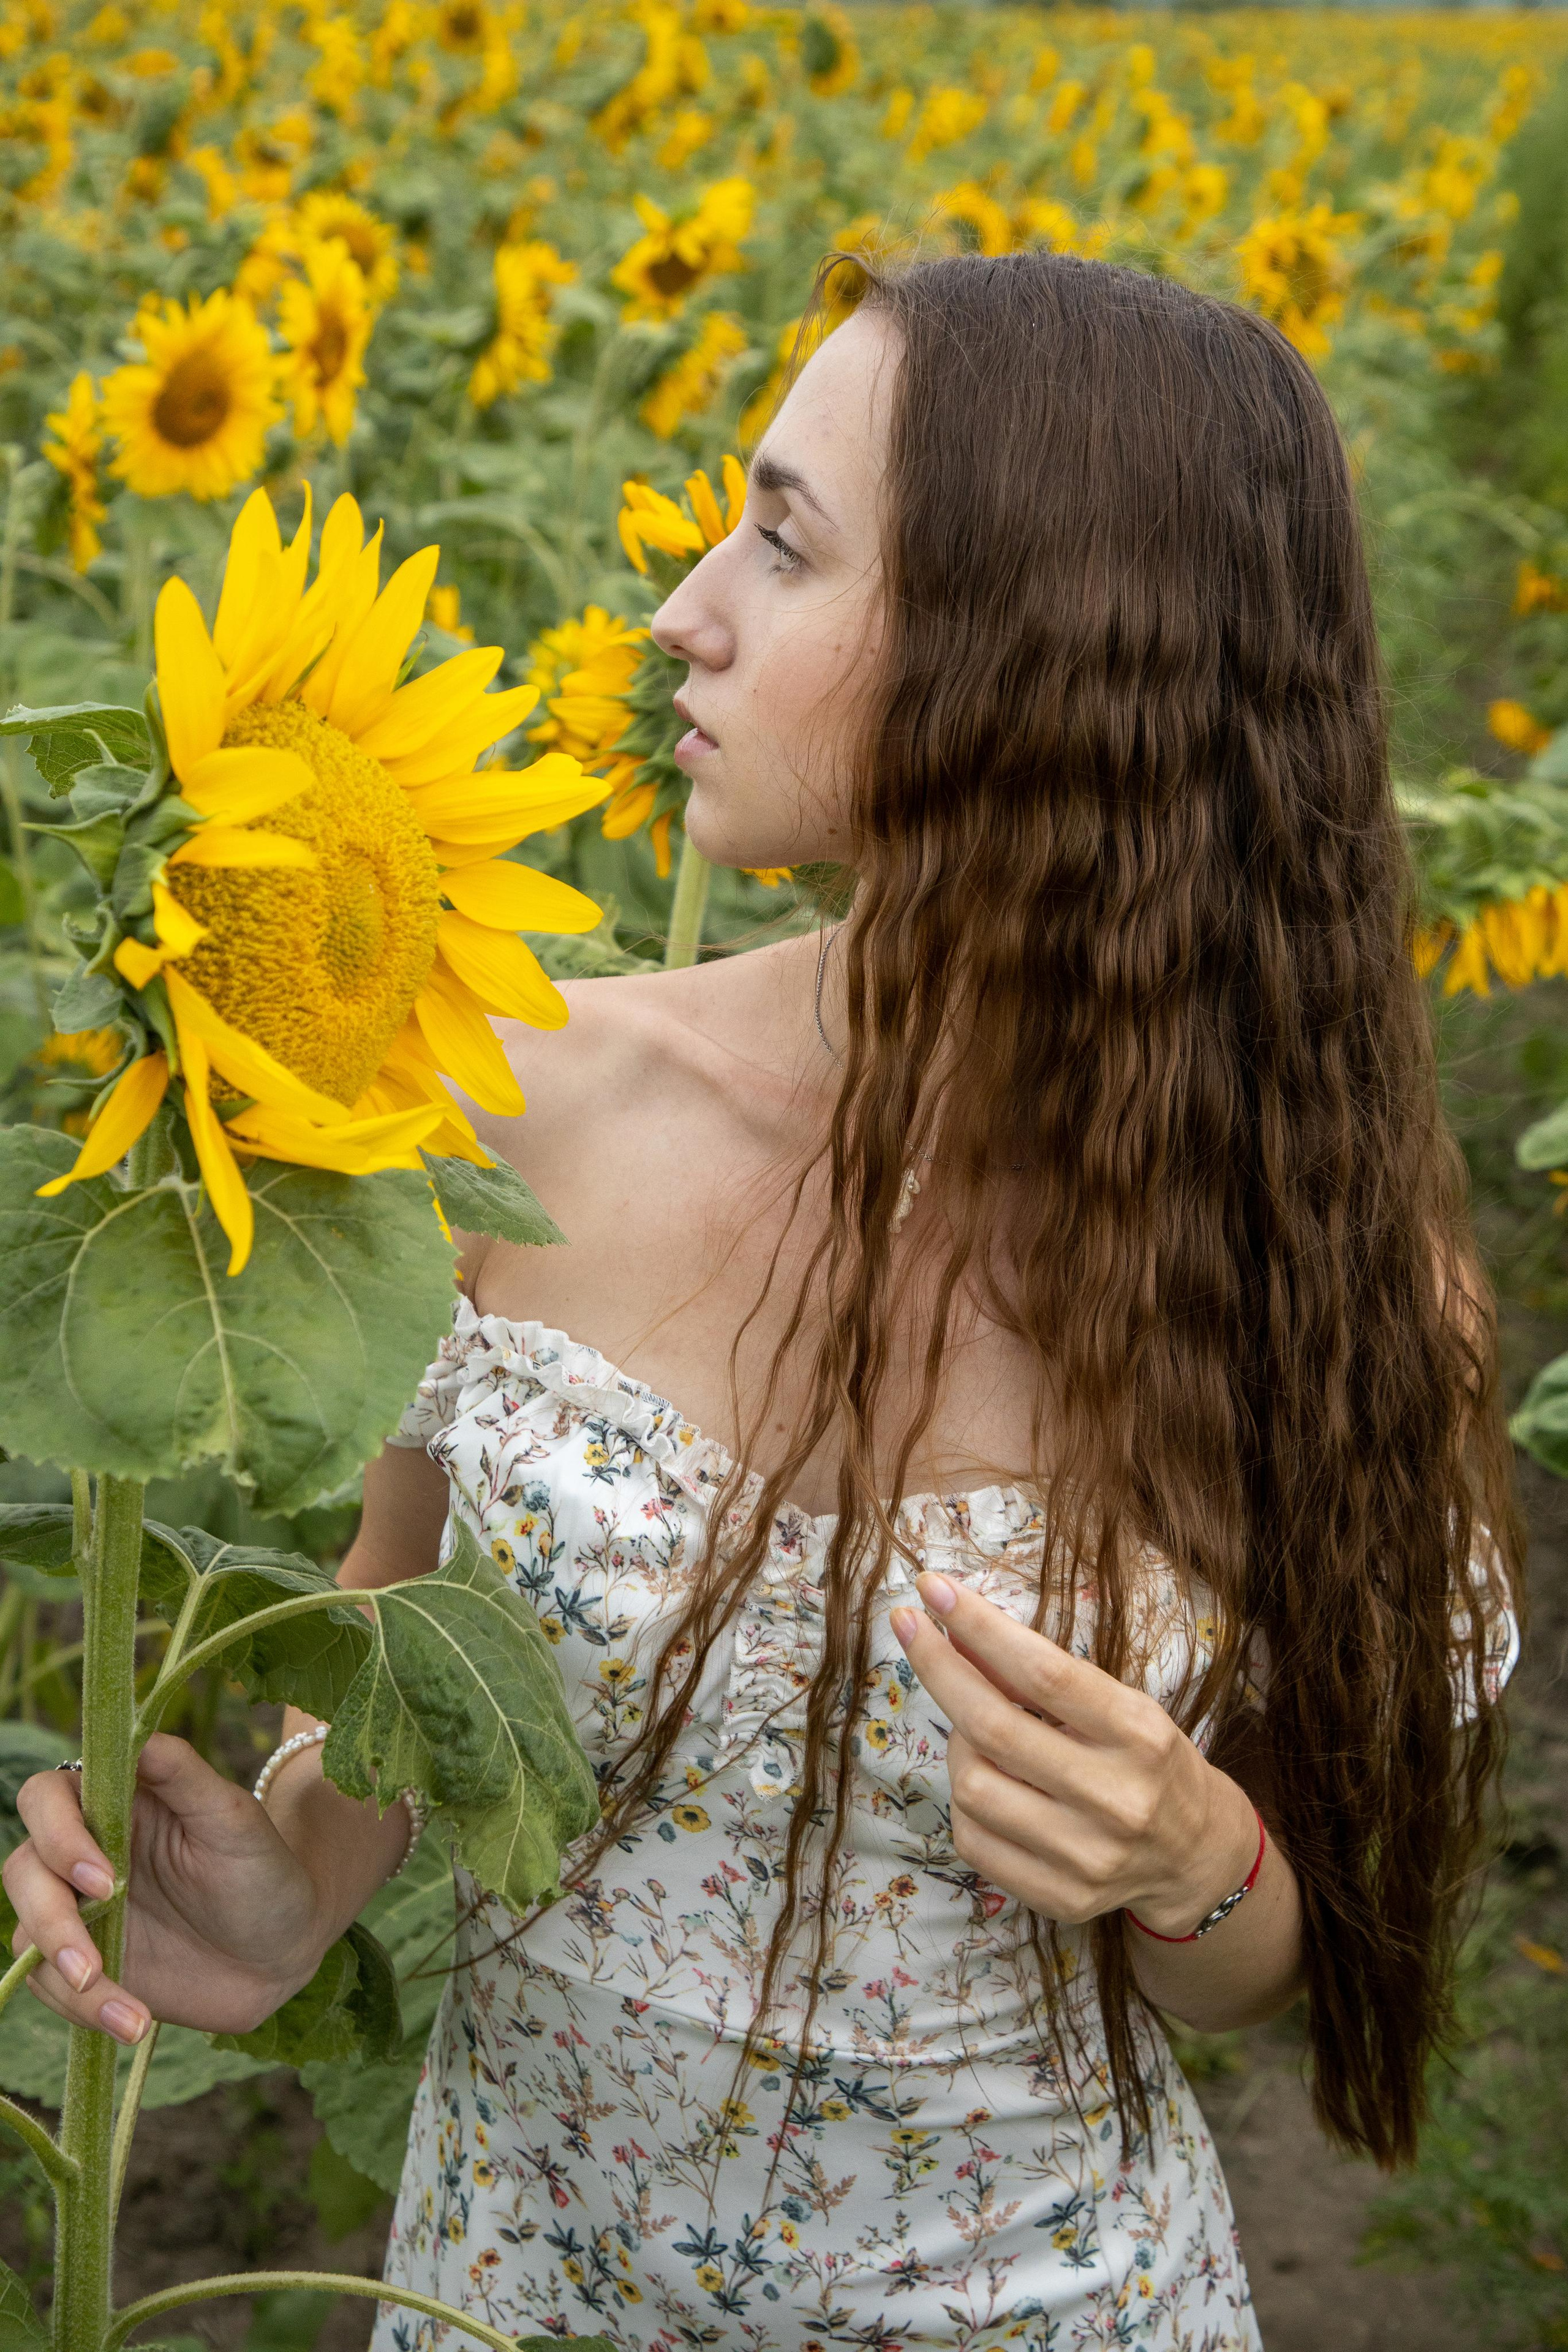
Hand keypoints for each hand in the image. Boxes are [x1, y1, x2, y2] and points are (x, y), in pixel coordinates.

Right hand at [3, 1734, 330, 2045]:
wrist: (284, 1949)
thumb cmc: (263, 1869)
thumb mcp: (232, 1816)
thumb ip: (181, 1772)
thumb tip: (134, 1733)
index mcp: (116, 1802)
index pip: (46, 1799)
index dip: (58, 1836)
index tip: (104, 1878)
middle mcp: (85, 1852)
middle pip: (23, 1870)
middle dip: (52, 1918)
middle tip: (96, 1958)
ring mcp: (81, 1912)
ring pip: (26, 1933)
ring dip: (66, 1975)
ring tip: (131, 2012)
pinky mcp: (85, 1964)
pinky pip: (49, 1986)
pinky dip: (85, 2009)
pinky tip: (135, 2022)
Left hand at [891, 1572, 1258, 1935]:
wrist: (1194, 1855)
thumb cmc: (1147, 1761)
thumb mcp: (1118, 1703)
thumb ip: (1043, 1673)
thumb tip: (955, 1629)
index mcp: (1140, 1735)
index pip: (1043, 1672)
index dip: (979, 1626)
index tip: (933, 1587)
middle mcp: (1117, 1799)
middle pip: (993, 1726)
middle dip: (938, 1667)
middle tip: (908, 1625)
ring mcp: (1087, 1857)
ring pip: (972, 1785)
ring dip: (955, 1741)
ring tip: (973, 1726)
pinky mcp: (1060, 1897)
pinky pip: (971, 1838)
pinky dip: (963, 1797)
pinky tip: (983, 1776)